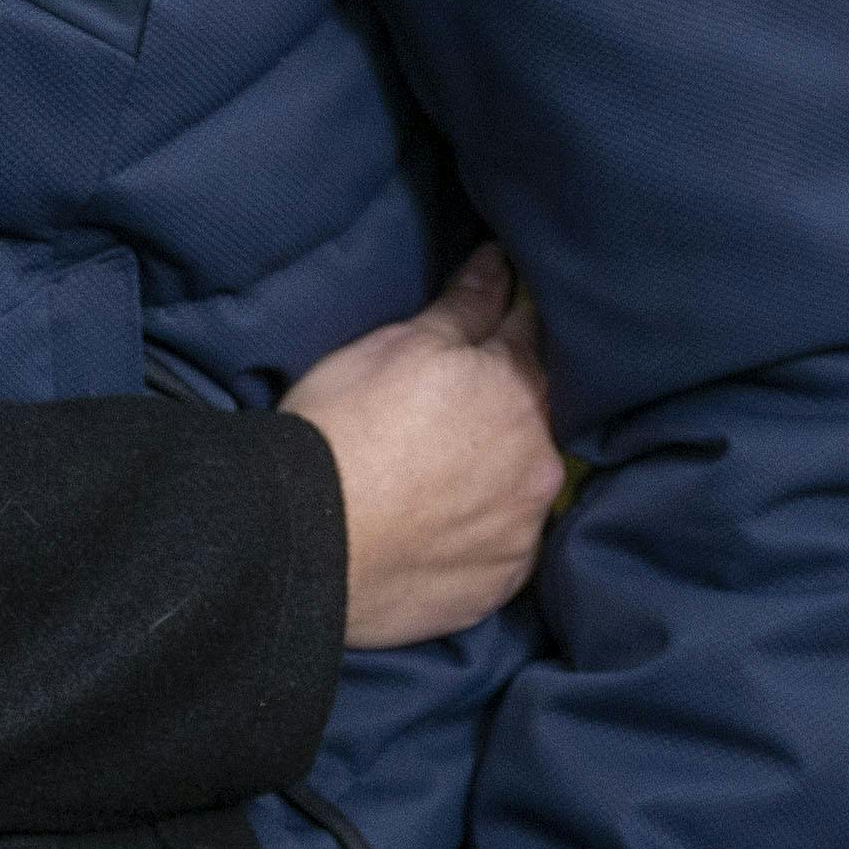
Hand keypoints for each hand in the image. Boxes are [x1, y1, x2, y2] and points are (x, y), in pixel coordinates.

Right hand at [283, 249, 561, 650]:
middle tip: (446, 413)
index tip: (484, 326)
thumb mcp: (397, 345)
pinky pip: (500, 549)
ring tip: (437, 479)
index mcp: (518, 389)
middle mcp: (540, 461)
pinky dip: (479, 534)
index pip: (524, 335)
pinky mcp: (499, 586)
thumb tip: (502, 263)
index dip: (502, 324)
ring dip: (496, 476)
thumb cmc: (347, 423)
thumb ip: (464, 305)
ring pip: (520, 488)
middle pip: (529, 418)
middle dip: (502, 407)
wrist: (308, 540)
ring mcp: (523, 530)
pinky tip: (438, 529)